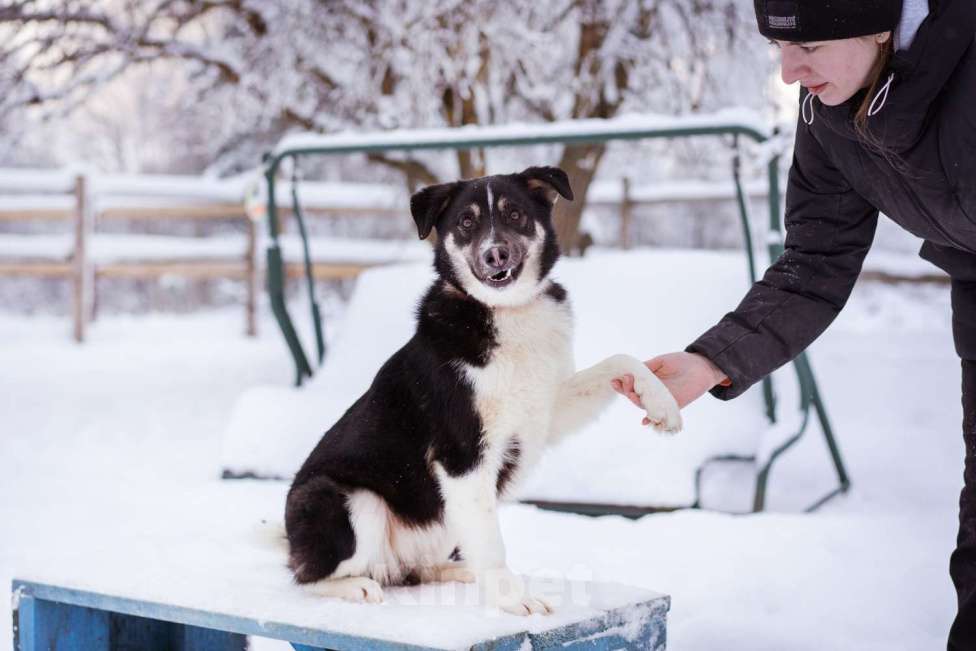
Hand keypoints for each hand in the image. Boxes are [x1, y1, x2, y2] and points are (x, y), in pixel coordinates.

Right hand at [611, 352, 727, 414]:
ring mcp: (661, 401)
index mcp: (648, 382)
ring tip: (631, 394)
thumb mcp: (661, 362)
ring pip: (643, 405)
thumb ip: (647, 367)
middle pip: (634, 396)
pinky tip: (644, 421)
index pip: (631, 385)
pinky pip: (659, 415)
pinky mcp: (672, 407)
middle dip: (626, 390)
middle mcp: (652, 393)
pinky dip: (651, 420)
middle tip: (625, 381)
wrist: (702, 368)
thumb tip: (631, 371)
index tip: (615, 379)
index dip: (622, 384)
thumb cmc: (681, 362)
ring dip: (635, 401)